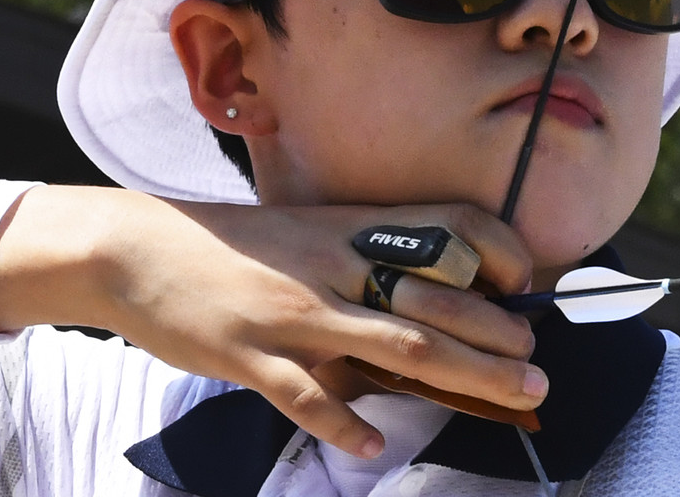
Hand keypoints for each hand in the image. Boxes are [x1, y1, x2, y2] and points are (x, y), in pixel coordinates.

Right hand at [0, 186, 543, 457]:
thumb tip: (427, 302)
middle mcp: (335, 265)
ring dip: (463, 375)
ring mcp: (294, 310)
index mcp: (352, 231)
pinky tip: (375, 449)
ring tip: (513, 396)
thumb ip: (365, 262)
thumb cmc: (239, 248)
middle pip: (436, 303)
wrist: (141, 249)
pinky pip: (303, 394)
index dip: (496, 257)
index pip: (446, 230)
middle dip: (498, 337)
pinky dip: (342, 424)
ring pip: (394, 345)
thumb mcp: (311, 236)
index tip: (526, 289)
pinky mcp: (250, 352)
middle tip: (538, 368)